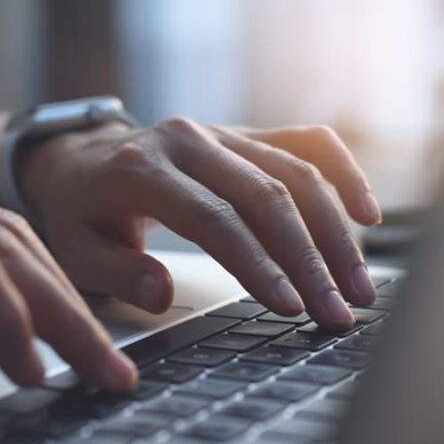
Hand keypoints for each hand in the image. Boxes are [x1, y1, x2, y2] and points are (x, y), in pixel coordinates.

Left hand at [21, 119, 380, 330]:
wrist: (82, 160)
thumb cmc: (80, 212)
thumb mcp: (76, 250)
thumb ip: (117, 272)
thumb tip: (163, 293)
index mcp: (140, 170)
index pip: (213, 219)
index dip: (257, 264)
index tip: (291, 307)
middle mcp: (187, 141)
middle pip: (266, 196)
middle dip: (309, 259)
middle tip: (338, 311)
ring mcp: (219, 132)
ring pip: (294, 173)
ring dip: (334, 232)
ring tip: (358, 285)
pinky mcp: (242, 134)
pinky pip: (304, 142)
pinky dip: (341, 174)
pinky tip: (366, 213)